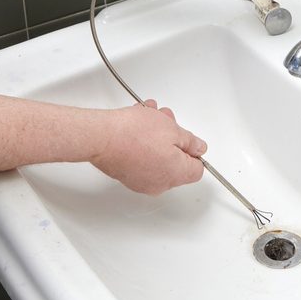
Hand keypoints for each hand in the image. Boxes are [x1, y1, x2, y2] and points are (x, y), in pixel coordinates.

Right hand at [91, 100, 206, 194]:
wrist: (101, 137)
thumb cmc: (133, 134)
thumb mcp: (172, 129)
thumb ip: (190, 142)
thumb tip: (199, 148)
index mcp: (176, 174)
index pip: (197, 169)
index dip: (193, 150)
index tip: (186, 138)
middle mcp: (160, 183)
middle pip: (176, 161)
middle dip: (172, 137)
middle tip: (166, 120)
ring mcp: (142, 181)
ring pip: (158, 157)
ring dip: (157, 136)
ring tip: (149, 116)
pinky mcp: (127, 175)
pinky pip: (143, 159)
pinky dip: (143, 144)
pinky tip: (137, 124)